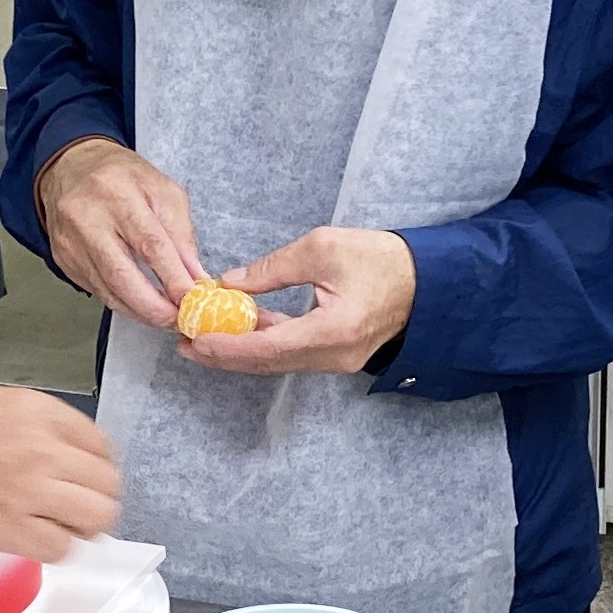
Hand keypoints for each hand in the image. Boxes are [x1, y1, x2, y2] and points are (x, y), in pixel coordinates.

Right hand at [0, 388, 121, 561]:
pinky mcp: (11, 529)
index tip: (90, 477)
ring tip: (64, 527)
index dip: (99, 466)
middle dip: (98, 498)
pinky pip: (59, 548)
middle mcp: (42, 450)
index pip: (101, 445)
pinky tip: (38, 540)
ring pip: (94, 517)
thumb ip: (37, 426)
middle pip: (106, 484)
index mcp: (39, 414)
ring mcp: (29, 491)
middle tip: (81, 507)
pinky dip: (54, 548)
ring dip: (83, 526)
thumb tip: (64, 451)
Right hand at [36, 138, 206, 329]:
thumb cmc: (121, 176)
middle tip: (177, 320)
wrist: (72, 167)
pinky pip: (96, 290)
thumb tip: (194, 276)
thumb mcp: (162, 190)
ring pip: (107, 289)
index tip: (192, 299)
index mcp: (117, 192)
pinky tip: (139, 306)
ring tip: (164, 318)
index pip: (149, 244)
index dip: (173, 278)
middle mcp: (88, 217)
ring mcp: (70, 241)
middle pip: (121, 274)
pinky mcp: (63, 258)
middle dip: (153, 306)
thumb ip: (181, 233)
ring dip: (139, 311)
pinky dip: (122, 303)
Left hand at [186, 228, 417, 375]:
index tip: (194, 341)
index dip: (227, 347)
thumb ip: (273, 269)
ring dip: (240, 351)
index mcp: (332, 331)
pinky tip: (241, 330)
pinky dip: (264, 344)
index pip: (268, 348)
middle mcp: (334, 356)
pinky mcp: (338, 355)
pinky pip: (293, 355)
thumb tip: (230, 283)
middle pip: (267, 363)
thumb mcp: (322, 249)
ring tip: (203, 338)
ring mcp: (337, 360)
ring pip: (278, 362)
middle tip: (185, 343)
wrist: (428, 280)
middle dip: (224, 355)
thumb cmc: (381, 259)